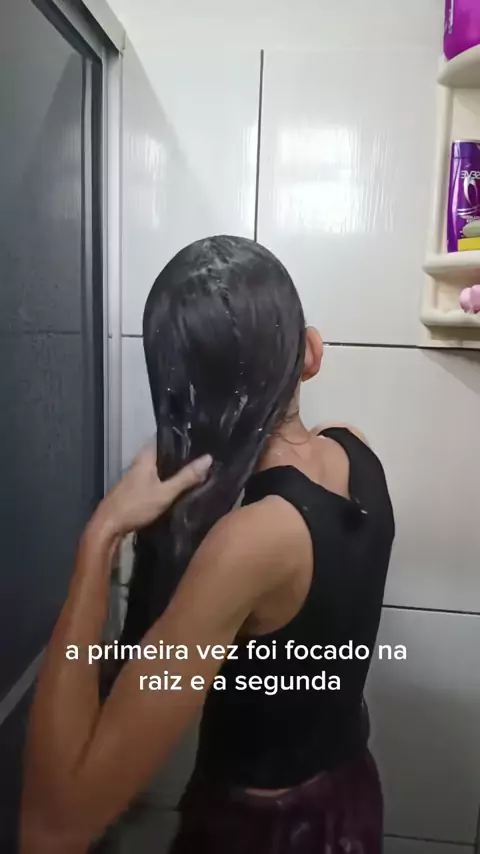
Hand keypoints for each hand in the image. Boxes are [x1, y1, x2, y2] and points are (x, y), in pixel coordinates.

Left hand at [94, 444, 211, 537]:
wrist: (108, 527)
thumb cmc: (135, 506)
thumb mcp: (165, 493)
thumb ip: (186, 477)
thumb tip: (208, 458)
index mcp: (145, 458)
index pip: (163, 439)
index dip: (180, 437)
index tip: (200, 438)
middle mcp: (139, 464)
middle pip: (163, 454)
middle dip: (180, 456)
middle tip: (202, 457)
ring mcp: (136, 478)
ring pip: (159, 468)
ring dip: (174, 470)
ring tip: (196, 470)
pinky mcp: (136, 491)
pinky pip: (155, 480)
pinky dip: (167, 481)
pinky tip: (178, 487)